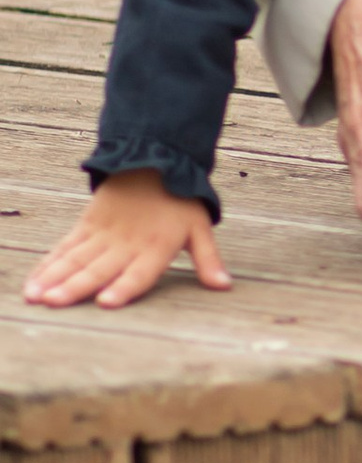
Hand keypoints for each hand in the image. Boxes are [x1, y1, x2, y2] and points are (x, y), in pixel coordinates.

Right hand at [26, 172, 227, 308]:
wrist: (153, 159)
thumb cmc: (180, 200)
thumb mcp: (200, 228)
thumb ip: (208, 260)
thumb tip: (225, 287)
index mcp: (155, 248)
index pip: (138, 274)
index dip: (123, 289)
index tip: (106, 303)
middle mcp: (126, 245)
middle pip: (98, 270)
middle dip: (75, 287)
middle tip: (54, 302)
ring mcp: (103, 235)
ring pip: (75, 260)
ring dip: (54, 279)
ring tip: (36, 297)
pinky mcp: (87, 225)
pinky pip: (65, 248)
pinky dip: (48, 264)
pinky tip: (34, 282)